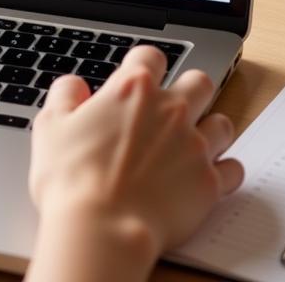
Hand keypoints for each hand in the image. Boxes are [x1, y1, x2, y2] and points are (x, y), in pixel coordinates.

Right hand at [26, 46, 242, 281]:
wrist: (102, 228)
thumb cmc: (72, 179)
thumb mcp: (50, 125)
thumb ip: (65, 95)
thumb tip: (75, 86)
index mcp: (133, 88)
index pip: (151, 55)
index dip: (145, 64)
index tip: (140, 77)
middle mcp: (170, 110)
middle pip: (199, 81)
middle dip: (190, 89)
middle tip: (174, 107)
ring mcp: (194, 145)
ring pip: (223, 123)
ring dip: (211, 128)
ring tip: (193, 141)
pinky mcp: (209, 183)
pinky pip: (234, 169)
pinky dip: (225, 171)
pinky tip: (208, 175)